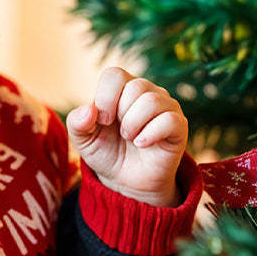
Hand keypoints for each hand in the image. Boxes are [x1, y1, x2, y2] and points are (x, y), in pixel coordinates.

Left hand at [66, 67, 187, 207]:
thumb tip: (89, 109)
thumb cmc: (106, 152)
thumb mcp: (83, 139)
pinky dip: (151, 134)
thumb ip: (77, 122)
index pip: (115, 75)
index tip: (103, 121)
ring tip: (131, 138)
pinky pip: (170, 120)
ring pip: (152, 101)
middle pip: (135, 87)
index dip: (105, 98)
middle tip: (121, 132)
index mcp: (122, 88)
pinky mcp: (179, 126)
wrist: (126, 181)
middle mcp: (146, 91)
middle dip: (121, 114)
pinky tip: (142, 144)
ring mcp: (165, 106)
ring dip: (134, 125)